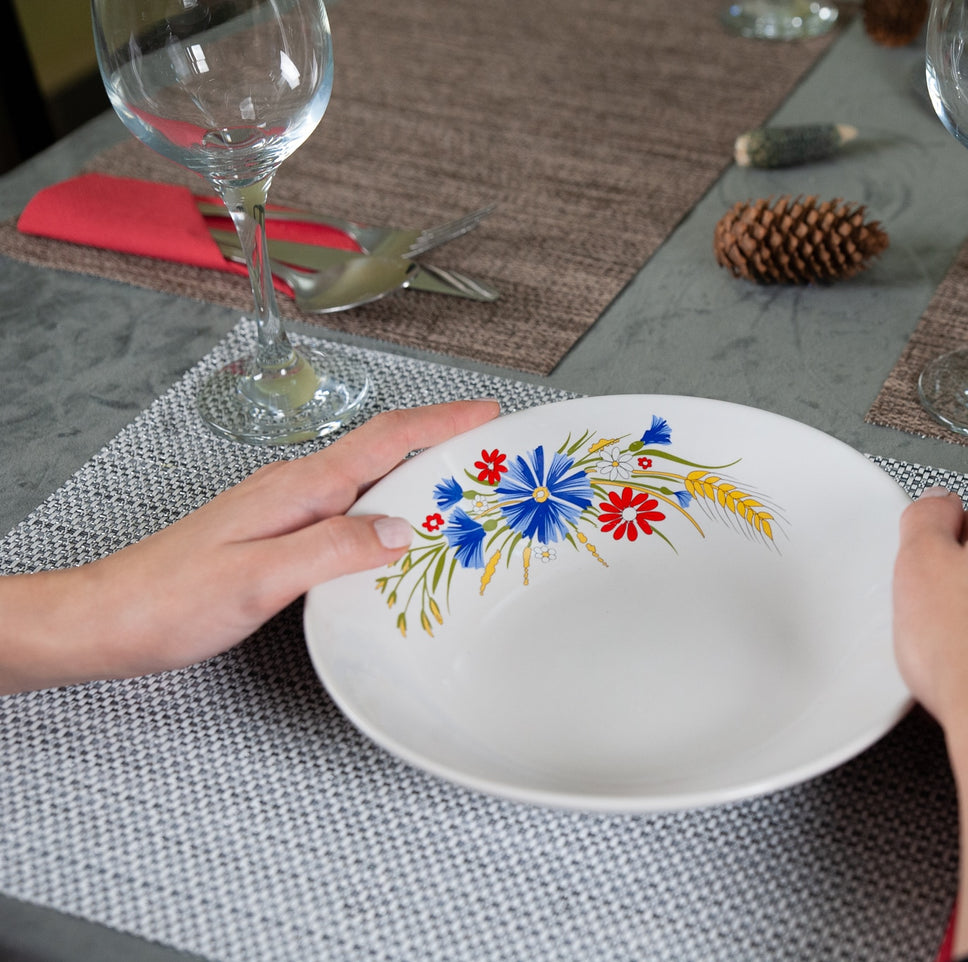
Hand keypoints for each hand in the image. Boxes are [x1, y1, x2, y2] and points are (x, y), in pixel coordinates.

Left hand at [0, 400, 499, 694]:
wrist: (108, 619)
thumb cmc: (171, 601)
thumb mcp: (260, 578)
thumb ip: (333, 549)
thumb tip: (399, 530)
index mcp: (296, 489)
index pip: (382, 440)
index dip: (438, 422)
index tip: (486, 413)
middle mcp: (293, 490)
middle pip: (379, 453)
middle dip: (440, 445)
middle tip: (490, 458)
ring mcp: (284, 510)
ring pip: (364, 483)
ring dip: (414, 481)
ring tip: (458, 497)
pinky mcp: (277, 535)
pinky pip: (345, 511)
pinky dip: (383, 513)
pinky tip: (394, 540)